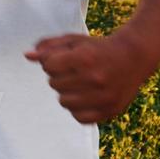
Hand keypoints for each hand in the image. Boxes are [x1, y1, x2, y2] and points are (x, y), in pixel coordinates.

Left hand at [25, 34, 146, 123]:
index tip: (63, 59)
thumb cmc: (96, 48)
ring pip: (63, 101)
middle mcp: (94, 79)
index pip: (48, 66)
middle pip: (54, 83)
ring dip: (66, 92)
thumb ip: (48, 47)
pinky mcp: (110, 110)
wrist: (132, 57)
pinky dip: (77, 109)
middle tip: (73, 70)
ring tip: (78, 83)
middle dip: (59, 76)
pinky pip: (79, 117)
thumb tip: (26, 55)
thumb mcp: (72, 41)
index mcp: (84, 58)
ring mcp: (104, 97)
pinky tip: (84, 97)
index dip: (52, 61)